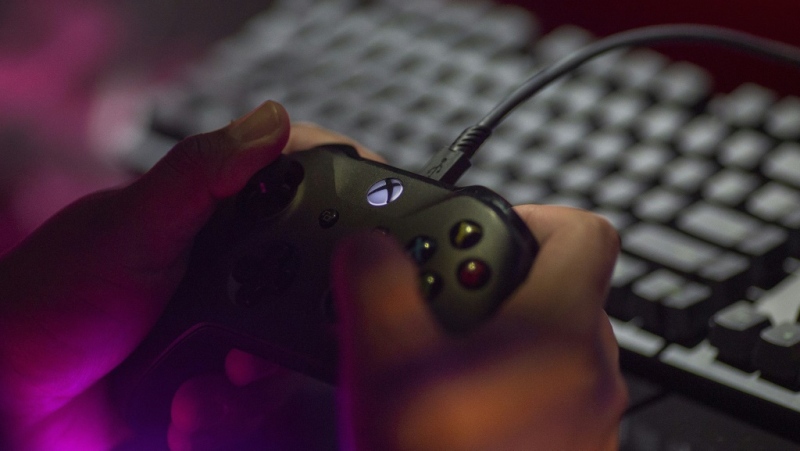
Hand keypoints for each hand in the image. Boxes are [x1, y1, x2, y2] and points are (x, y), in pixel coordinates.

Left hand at [0, 100, 374, 449]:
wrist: (14, 405)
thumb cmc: (50, 304)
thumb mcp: (130, 228)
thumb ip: (199, 176)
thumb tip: (272, 122)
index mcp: (212, 219)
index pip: (297, 185)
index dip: (340, 190)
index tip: (373, 208)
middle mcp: (227, 270)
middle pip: (312, 281)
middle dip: (292, 325)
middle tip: (252, 351)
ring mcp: (225, 329)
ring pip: (290, 353)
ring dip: (248, 386)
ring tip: (200, 391)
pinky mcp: (218, 384)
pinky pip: (258, 404)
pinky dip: (222, 414)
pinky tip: (180, 409)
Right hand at [333, 206, 626, 449]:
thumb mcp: (385, 364)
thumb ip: (374, 283)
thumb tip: (368, 246)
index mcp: (561, 334)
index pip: (583, 232)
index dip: (533, 215)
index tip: (484, 233)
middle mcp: (592, 372)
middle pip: (555, 286)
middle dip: (491, 285)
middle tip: (434, 305)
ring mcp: (589, 415)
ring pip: (547, 341)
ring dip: (493, 334)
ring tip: (433, 359)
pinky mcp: (572, 448)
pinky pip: (547, 389)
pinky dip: (505, 380)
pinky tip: (454, 407)